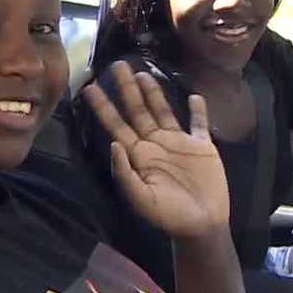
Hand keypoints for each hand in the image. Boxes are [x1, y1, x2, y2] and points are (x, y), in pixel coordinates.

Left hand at [82, 61, 229, 240]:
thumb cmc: (170, 217)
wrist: (202, 226)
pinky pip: (198, 124)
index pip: (117, 126)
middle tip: (116, 65)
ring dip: (153, 92)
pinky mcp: (202, 147)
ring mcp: (179, 143)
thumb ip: (126, 174)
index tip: (89, 88)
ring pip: (163, 111)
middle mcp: (155, 144)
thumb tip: (112, 144)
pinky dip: (198, 110)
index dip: (103, 108)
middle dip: (126, 89)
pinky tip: (195, 95)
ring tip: (143, 73)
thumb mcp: (142, 200)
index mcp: (139, 156)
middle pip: (137, 111)